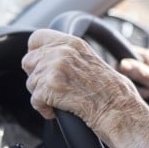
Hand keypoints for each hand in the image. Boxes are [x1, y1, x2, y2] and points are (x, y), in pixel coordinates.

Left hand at [21, 29, 148, 147]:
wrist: (119, 108)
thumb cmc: (112, 90)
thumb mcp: (91, 60)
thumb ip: (69, 54)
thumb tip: (48, 57)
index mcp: (72, 42)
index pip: (36, 38)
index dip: (36, 53)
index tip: (40, 64)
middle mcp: (61, 51)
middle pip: (28, 61)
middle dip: (38, 76)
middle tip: (54, 87)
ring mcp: (54, 68)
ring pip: (31, 83)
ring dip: (42, 95)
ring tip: (62, 99)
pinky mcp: (49, 87)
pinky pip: (34, 100)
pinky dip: (45, 109)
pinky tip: (59, 110)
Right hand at [119, 47, 148, 110]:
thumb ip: (139, 72)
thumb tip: (121, 64)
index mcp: (148, 57)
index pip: (124, 56)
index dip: (121, 68)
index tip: (126, 80)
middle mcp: (147, 65)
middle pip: (126, 71)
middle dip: (130, 83)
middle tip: (143, 91)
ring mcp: (148, 76)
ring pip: (131, 82)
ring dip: (136, 91)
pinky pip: (137, 90)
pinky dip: (140, 96)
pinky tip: (148, 101)